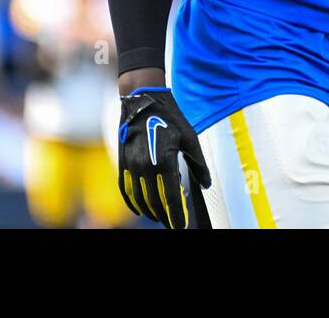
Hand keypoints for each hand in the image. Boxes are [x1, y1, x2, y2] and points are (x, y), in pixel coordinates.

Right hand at [117, 86, 210, 228]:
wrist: (143, 101)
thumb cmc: (170, 118)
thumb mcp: (190, 138)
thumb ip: (198, 164)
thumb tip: (206, 184)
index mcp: (164, 162)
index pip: (171, 198)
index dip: (176, 215)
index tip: (181, 226)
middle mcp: (145, 167)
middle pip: (155, 202)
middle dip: (165, 217)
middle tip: (173, 224)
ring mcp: (132, 166)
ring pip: (141, 199)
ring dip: (151, 211)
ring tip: (160, 218)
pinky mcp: (123, 163)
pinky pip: (126, 190)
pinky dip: (133, 203)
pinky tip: (140, 210)